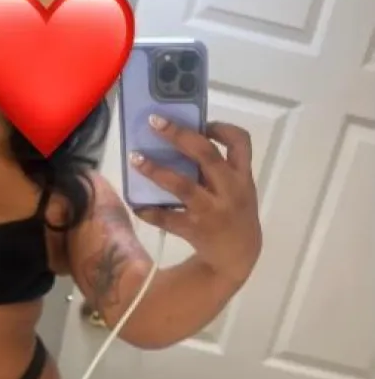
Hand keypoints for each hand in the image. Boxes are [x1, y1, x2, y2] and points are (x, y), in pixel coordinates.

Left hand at [129, 117, 261, 285]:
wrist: (238, 256)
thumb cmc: (234, 213)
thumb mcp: (237, 189)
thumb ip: (218, 169)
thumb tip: (181, 141)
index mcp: (242, 176)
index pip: (240, 142)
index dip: (221, 128)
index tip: (202, 122)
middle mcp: (229, 190)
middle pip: (206, 155)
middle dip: (179, 135)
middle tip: (154, 122)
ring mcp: (211, 211)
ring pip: (183, 186)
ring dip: (157, 171)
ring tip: (135, 158)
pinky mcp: (195, 230)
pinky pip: (168, 218)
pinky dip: (150, 211)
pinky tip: (137, 204)